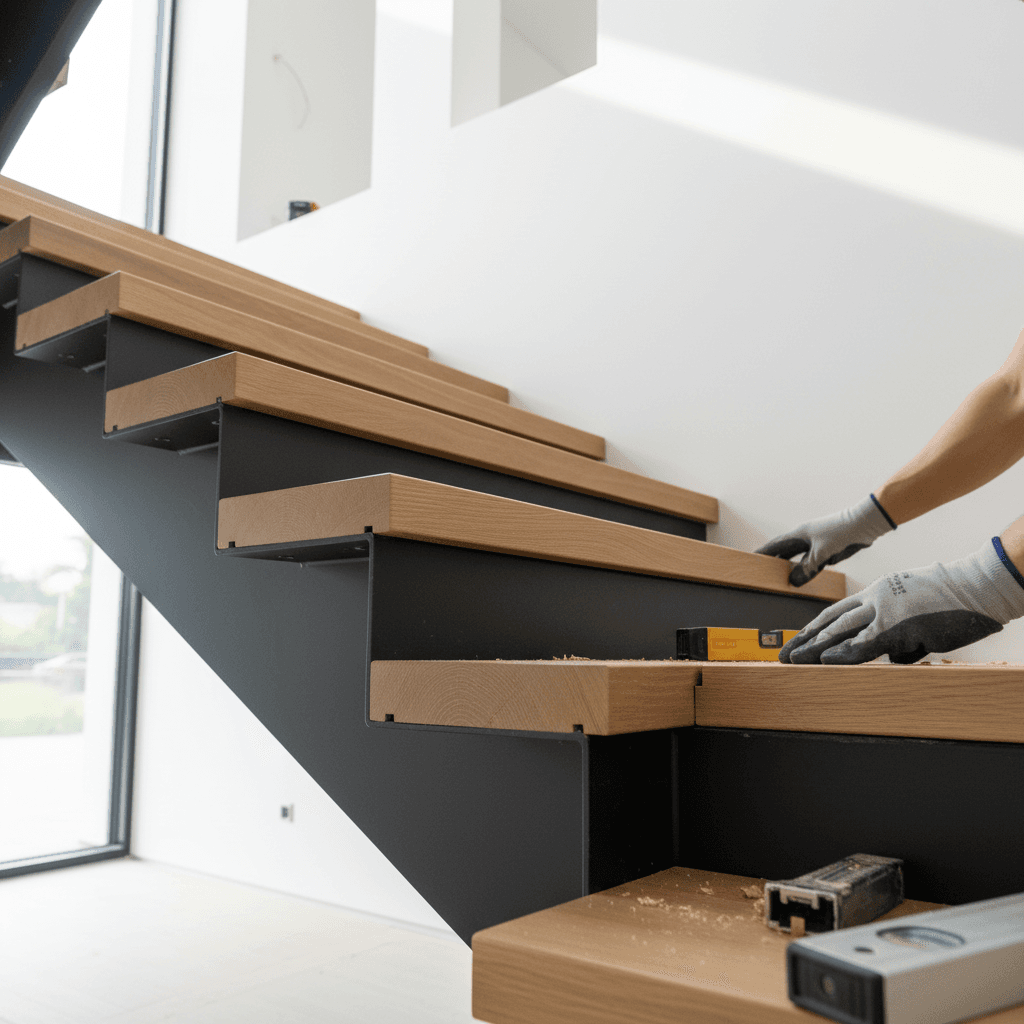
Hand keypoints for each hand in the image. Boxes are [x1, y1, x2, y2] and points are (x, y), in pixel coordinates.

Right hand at [758, 495, 894, 586]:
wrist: (866, 524)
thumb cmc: (842, 531)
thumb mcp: (822, 552)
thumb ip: (807, 568)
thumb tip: (793, 581)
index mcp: (800, 534)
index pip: (776, 545)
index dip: (764, 552)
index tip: (752, 558)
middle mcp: (806, 539)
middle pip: (786, 552)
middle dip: (775, 562)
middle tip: (763, 572)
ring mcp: (817, 544)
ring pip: (800, 559)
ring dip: (792, 568)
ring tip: (781, 579)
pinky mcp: (828, 550)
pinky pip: (813, 563)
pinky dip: (807, 570)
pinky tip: (805, 577)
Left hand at [779, 538, 1023, 663]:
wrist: (973, 586)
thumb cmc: (952, 599)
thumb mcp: (917, 611)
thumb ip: (900, 633)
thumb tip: (894, 657)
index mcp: (877, 592)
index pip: (837, 612)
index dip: (816, 627)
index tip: (800, 638)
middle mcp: (873, 599)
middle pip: (830, 621)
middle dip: (805, 639)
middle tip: (784, 653)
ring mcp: (882, 612)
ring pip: (839, 632)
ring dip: (814, 648)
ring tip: (792, 660)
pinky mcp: (897, 626)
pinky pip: (863, 644)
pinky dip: (843, 653)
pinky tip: (825, 660)